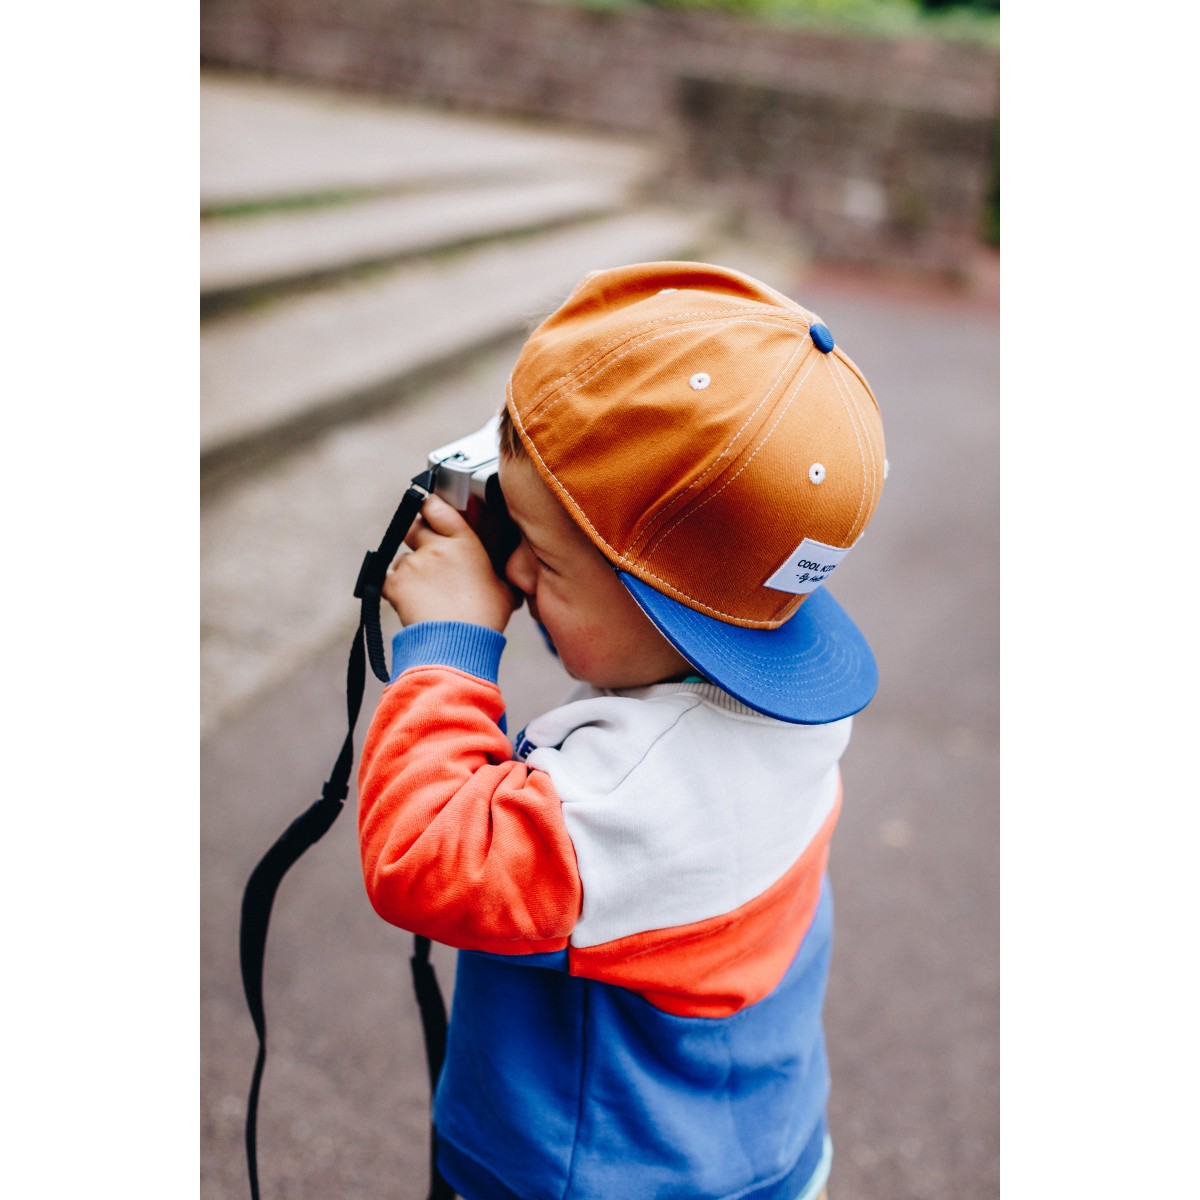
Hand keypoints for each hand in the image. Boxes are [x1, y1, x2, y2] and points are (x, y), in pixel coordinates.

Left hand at [383, 494, 517, 632]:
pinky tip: (410, 602)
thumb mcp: (506, 591)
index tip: (429, 509)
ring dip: (408, 569)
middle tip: (424, 553)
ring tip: (423, 593)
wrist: (457, 643)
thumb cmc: (484, 618)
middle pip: (413, 528)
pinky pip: (388, 580)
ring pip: (401, 558)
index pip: (437, 508)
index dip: (430, 507)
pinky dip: (395, 589)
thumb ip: (501, 575)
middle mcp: (436, 547)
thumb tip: (514, 577)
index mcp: (464, 543)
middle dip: (415, 536)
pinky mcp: (395, 584)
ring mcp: (413, 564)